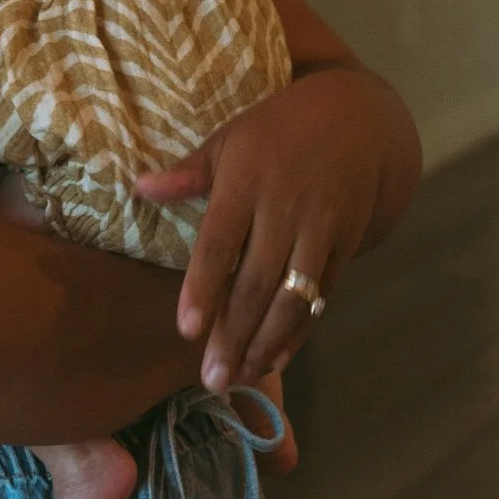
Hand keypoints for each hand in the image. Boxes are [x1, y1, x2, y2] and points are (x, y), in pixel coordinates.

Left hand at [135, 62, 419, 392]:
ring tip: (240, 377)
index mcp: (247, 180)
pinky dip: (299, 330)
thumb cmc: (279, 129)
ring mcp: (320, 228)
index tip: (186, 330)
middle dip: (233, 334)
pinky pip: (321, 295)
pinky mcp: (346, 244)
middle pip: (256, 281)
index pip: (220, 242)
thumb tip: (138, 188)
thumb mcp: (231, 138)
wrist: (359, 119)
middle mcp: (285, 208)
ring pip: (292, 296)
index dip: (203, 288)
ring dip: (265, 342)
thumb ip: (188, 172)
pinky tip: (276, 358)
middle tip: (211, 379)